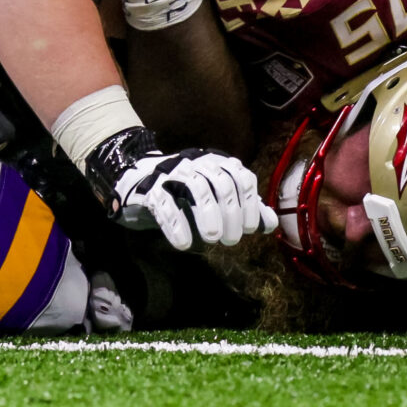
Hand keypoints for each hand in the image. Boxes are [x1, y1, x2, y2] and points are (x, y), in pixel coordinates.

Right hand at [86, 127, 276, 251]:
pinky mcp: (148, 189)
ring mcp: (170, 173)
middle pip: (220, 182)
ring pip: (196, 187)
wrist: (134, 181)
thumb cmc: (181, 193)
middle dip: (230, 213)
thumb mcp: (214, 199)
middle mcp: (194, 162)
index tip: (248, 229)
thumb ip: (242, 208)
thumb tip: (271, 224)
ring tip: (211, 240)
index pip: (240, 176)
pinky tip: (183, 244)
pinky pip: (165, 203)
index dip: (249, 203)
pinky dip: (177, 225)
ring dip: (208, 215)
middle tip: (230, 240)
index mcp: (214, 163)